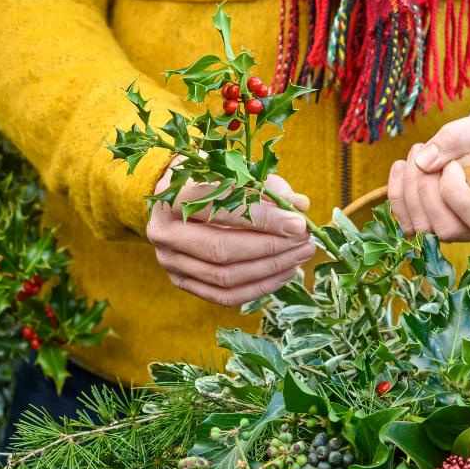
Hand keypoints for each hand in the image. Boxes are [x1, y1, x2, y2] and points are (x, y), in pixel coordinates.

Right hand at [147, 160, 315, 306]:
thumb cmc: (209, 180)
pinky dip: (258, 288)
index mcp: (172, 197)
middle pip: (221, 249)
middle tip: (304, 241)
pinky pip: (223, 296)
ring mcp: (170, 261)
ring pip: (224, 276)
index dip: (263, 219)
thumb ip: (266, 187)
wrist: (172, 198)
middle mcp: (165, 232)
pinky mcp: (180, 281)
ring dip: (269, 269)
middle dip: (269, 248)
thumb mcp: (234, 172)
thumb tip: (300, 205)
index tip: (297, 222)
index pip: (221, 210)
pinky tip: (284, 273)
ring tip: (300, 256)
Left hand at [388, 96, 469, 241]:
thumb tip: (423, 163)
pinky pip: (411, 223)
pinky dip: (398, 196)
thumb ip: (460, 137)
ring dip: (408, 190)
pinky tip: (401, 166)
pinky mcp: (443, 220)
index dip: (453, 190)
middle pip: (447, 229)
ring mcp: (466, 228)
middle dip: (425, 189)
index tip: (452, 161)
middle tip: (423, 150)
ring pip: (424, 228)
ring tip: (417, 152)